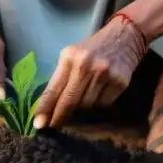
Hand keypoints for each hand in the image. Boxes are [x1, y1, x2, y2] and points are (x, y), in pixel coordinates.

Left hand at [33, 15, 145, 129]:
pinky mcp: (119, 82)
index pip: (54, 88)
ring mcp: (104, 74)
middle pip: (69, 101)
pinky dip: (98, 105)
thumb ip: (62, 76)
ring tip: (82, 101)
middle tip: (53, 126)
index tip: (38, 124)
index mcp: (69, 57)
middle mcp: (85, 65)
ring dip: (81, 110)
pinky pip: (103, 105)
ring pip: (87, 106)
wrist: (124, 36)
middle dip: (59, 116)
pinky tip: (98, 95)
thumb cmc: (92, 48)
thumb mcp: (72, 55)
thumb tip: (49, 106)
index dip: (45, 108)